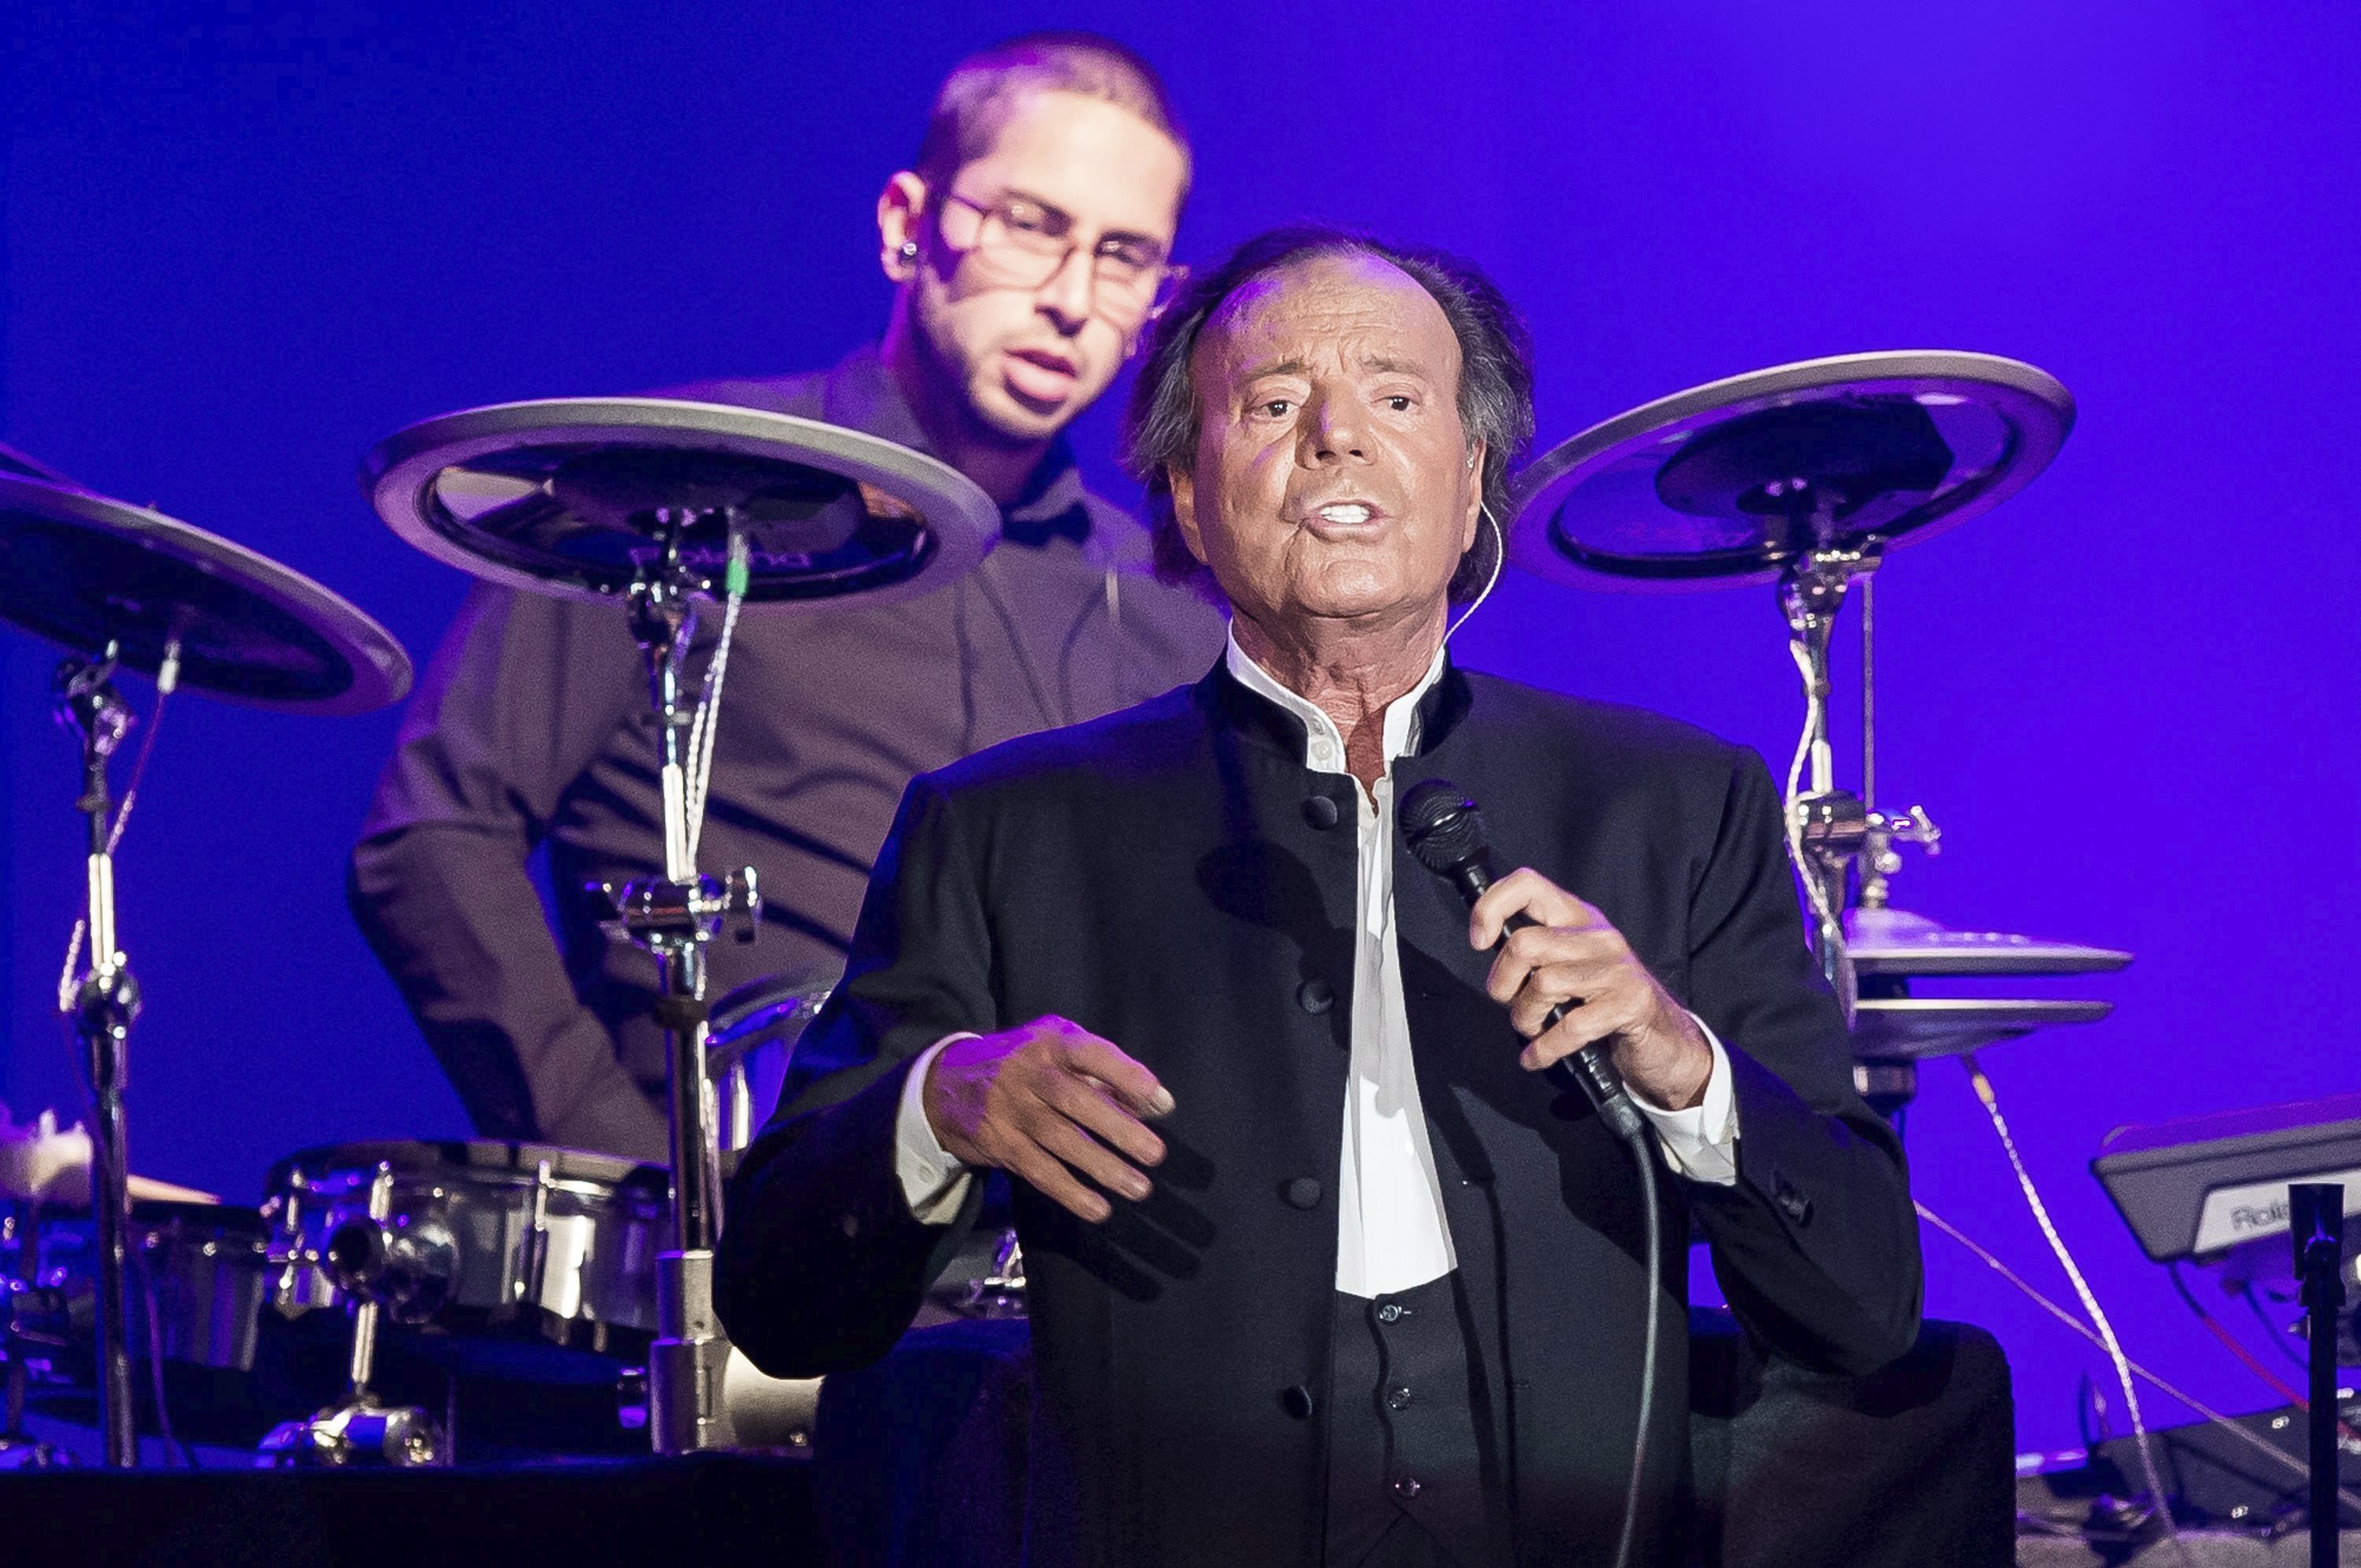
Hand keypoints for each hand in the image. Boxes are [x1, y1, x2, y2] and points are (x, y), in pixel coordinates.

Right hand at [922, 1016, 1172, 1223]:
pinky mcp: (1001, 1144)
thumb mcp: (1054, 1049)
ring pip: (1060, 1140)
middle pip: (1077, 1101)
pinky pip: (1039, 1171)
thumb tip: (1151, 1105)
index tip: (1161, 1102)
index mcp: (1050, 1042)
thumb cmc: (1022, 1063)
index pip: (1092, 1054)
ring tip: (1139, 1187)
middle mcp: (1029, 1074)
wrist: (945, 1083)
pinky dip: (1070, 1192)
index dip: (1127, 1076)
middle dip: (1119, 1128)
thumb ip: (1099, 1072)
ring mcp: (1012, 1111)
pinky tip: (1099, 1209)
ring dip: (1102, 1166)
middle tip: (1155, 1154)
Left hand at [1470, 868, 1712, 1110]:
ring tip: (1532, 1031)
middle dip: (1503, 984)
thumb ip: (1535, 953)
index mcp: (1579, 918)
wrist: (1665, 1043)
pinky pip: (1570, 1025)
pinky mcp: (1631, 1004)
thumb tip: (1486, 947)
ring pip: (1543, 984)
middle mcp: (1599, 936)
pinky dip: (1545, 1048)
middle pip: (1525, 944)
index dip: (1491, 907)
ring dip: (1525, 1019)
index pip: (1528, 885)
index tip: (1479, 941)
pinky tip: (1537, 1057)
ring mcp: (1618, 969)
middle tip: (1511, 1005)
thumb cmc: (1605, 1005)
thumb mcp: (1570, 967)